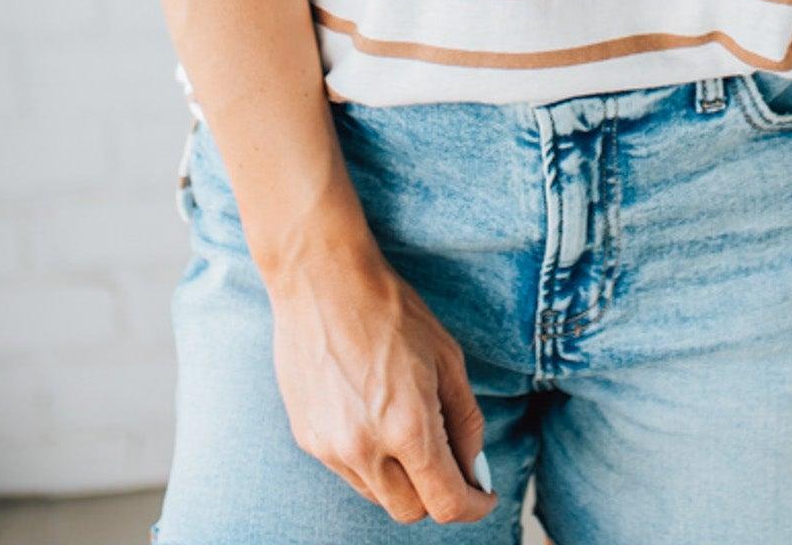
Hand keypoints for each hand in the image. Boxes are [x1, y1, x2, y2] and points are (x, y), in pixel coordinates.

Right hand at [268, 245, 499, 525]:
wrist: (322, 281)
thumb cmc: (390, 310)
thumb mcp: (447, 357)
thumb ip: (465, 420)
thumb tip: (473, 467)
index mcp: (407, 427)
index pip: (446, 503)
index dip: (473, 507)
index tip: (484, 495)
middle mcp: (366, 448)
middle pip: (411, 511)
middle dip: (437, 494)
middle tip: (450, 459)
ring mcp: (331, 448)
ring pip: (378, 495)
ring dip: (401, 479)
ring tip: (406, 426)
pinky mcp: (308, 439)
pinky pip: (348, 471)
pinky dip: (370, 459)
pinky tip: (372, 414)